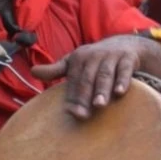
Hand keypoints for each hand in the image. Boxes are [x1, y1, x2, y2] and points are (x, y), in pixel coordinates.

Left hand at [31, 36, 145, 119]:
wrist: (125, 44)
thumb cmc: (96, 58)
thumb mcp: (75, 61)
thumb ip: (56, 69)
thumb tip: (32, 71)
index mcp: (78, 58)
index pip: (74, 81)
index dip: (73, 97)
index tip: (72, 113)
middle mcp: (93, 56)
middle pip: (88, 79)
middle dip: (85, 97)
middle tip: (84, 115)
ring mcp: (111, 56)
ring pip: (105, 75)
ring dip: (102, 90)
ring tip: (99, 105)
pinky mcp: (127, 58)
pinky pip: (125, 70)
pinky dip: (123, 81)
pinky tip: (120, 92)